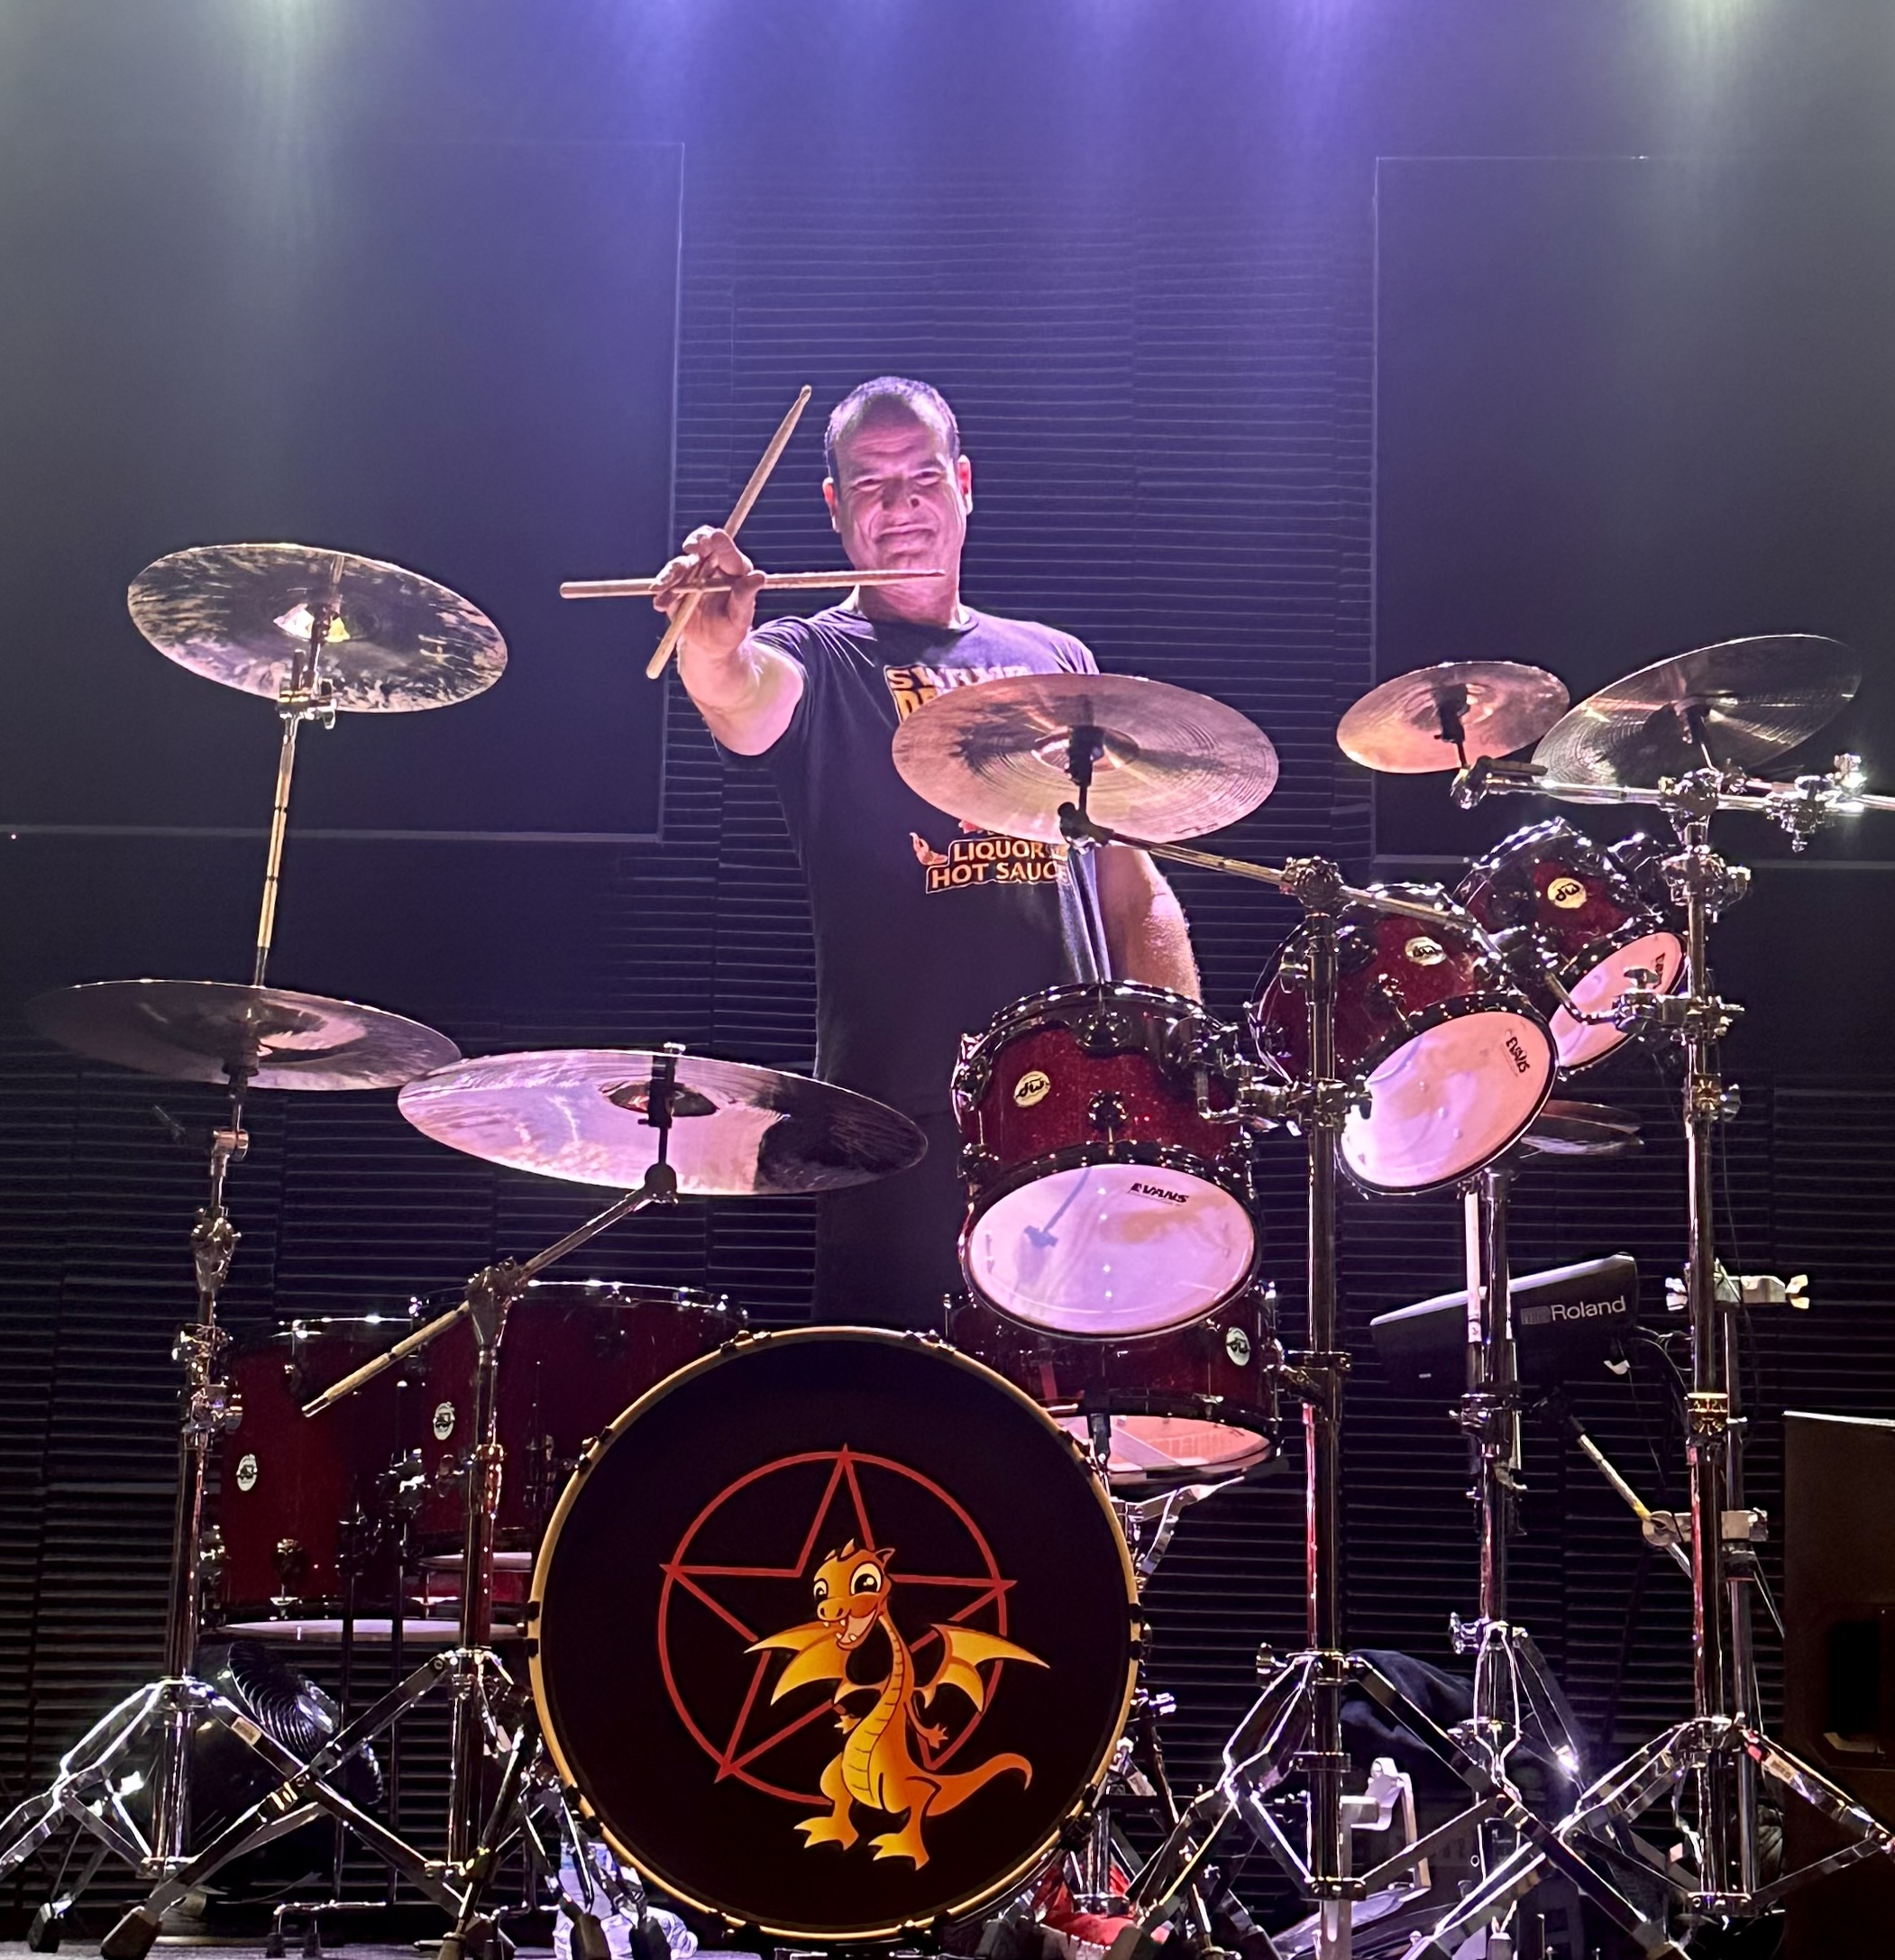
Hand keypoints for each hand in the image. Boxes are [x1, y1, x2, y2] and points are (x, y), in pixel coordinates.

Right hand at [652, 526, 765, 659]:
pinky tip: (660, 604)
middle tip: (690, 547)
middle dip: (695, 542)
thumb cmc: (731, 630)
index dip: (721, 543)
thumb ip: (745, 597)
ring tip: (663, 587)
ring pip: (680, 565)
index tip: (714, 537)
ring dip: (671, 574)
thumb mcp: (740, 618)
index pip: (727, 551)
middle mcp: (712, 565)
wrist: (710, 645)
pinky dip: (662, 593)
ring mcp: (692, 574)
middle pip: (702, 544)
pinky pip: (666, 585)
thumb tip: (759, 577)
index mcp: (733, 569)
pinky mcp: (675, 586)